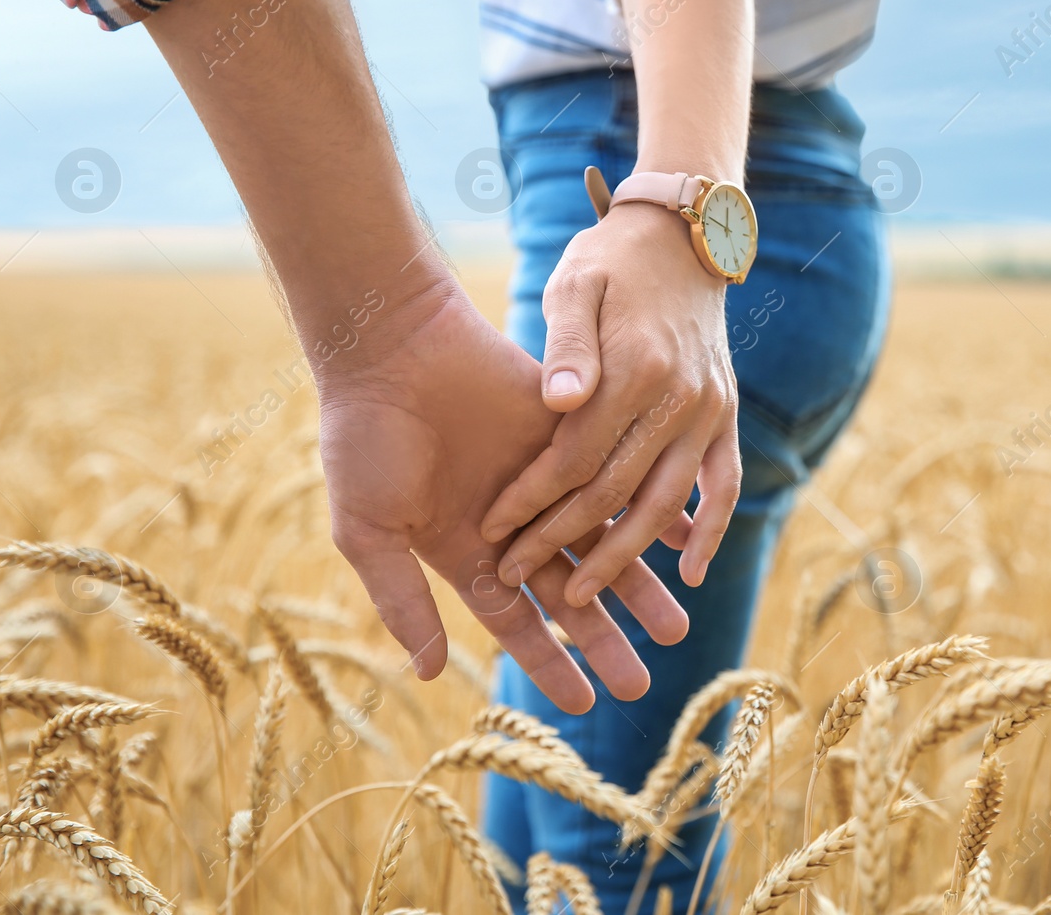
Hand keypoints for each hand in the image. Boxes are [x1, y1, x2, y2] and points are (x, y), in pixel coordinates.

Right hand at [317, 283, 689, 713]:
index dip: (548, 662)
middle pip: (568, 590)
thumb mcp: (369, 529)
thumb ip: (402, 599)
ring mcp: (543, 477)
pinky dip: (650, 504)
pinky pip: (619, 477)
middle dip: (604, 637)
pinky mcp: (569, 433)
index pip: (515, 619)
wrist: (391, 344)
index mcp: (462, 550)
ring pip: (601, 542)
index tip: (585, 705)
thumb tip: (425, 672)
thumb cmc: (366, 438)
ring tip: (679, 625)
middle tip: (644, 682)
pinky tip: (684, 533)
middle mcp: (511, 522)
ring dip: (638, 582)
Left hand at [479, 202, 741, 607]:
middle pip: (613, 492)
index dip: (531, 502)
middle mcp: (677, 398)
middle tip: (520, 580)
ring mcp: (708, 411)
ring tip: (584, 597)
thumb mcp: (575, 285)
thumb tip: (559, 401)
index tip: (492, 535)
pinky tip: (690, 571)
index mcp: (634, 370)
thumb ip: (566, 346)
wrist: (681, 236)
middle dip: (561, 542)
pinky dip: (710, 530)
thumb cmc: (609, 262)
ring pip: (665, 504)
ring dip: (625, 557)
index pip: (573, 458)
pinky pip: (724, 485)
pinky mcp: (725, 416)